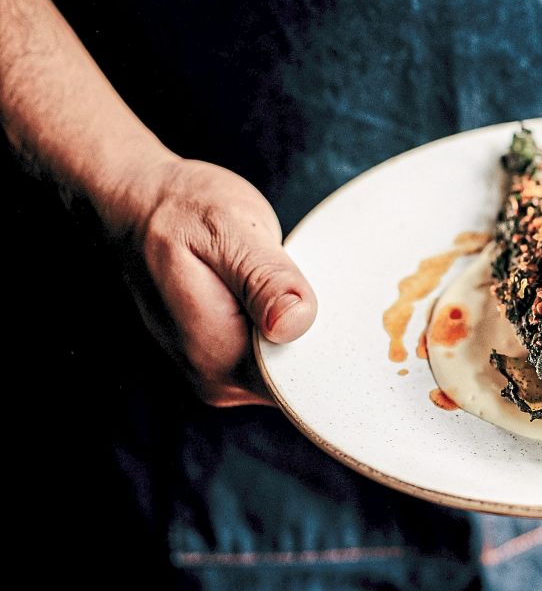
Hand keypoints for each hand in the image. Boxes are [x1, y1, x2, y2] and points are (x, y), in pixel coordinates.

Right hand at [107, 158, 317, 406]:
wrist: (140, 204)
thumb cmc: (184, 209)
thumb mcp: (231, 228)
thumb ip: (266, 279)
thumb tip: (293, 325)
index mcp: (218, 357)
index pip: (300, 387)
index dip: (333, 353)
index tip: (353, 315)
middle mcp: (214, 378)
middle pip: (298, 381)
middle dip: (323, 341)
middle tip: (323, 283)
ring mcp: (214, 372)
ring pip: (288, 369)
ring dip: (307, 332)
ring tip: (296, 282)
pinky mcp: (221, 359)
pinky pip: (273, 356)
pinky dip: (290, 327)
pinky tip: (285, 292)